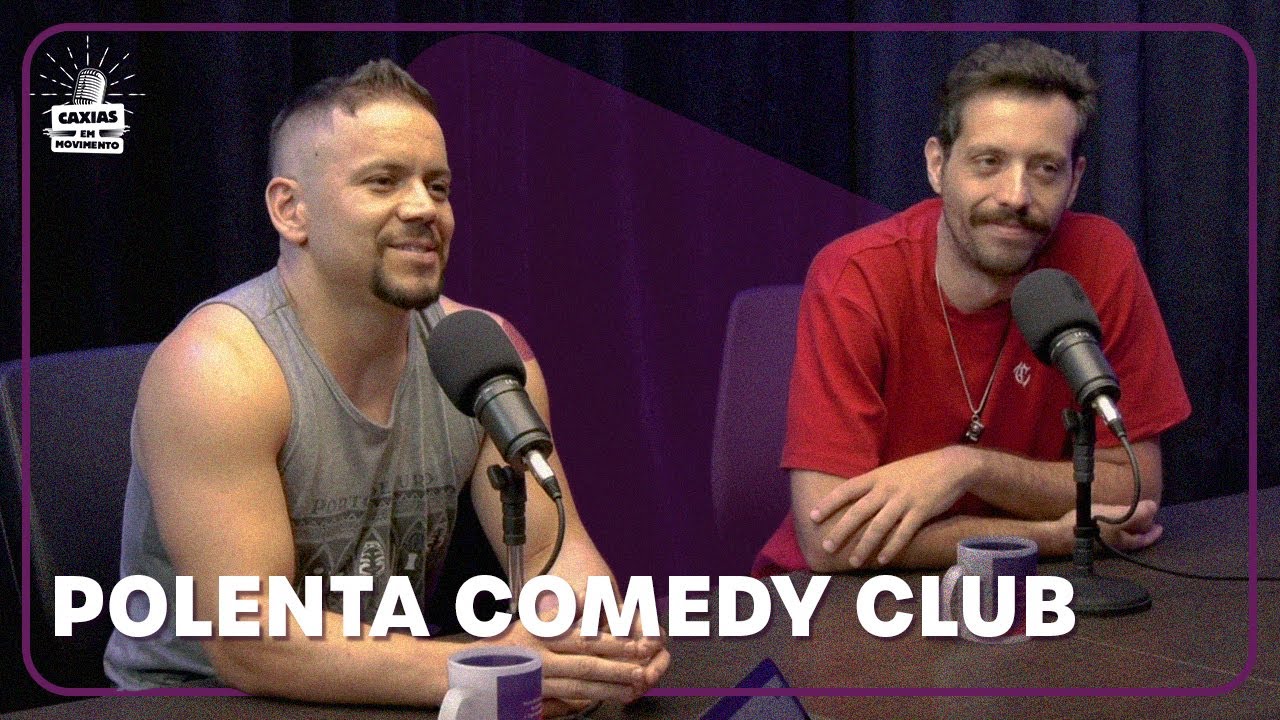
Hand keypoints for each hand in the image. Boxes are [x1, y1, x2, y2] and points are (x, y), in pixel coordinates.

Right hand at [497, 591, 669, 705]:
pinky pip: (566, 700)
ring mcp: (538, 679)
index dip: (613, 643)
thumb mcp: (535, 618)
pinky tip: (607, 698)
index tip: (638, 644)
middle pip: (585, 664)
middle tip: (644, 668)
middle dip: (617, 667)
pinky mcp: (535, 697)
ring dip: (609, 687)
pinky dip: (589, 699)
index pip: (585, 639)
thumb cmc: (509, 641)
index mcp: (545, 634)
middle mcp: (542, 656)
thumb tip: (593, 594)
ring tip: (633, 686)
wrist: (471, 667)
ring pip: (579, 686)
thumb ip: (566, 608)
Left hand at [808, 446, 979, 567]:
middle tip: (827, 547)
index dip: (829, 503)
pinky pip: (903, 533)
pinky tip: (882, 560)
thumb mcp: (890, 471)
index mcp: (876, 476)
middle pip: (858, 512)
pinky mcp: (921, 511)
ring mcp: (904, 500)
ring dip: (865, 546)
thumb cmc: (917, 470)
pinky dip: (892, 548)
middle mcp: (886, 488)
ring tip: (854, 561)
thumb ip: (872, 485)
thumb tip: (851, 501)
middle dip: (841, 531)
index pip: (846, 490)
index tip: (812, 517)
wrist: (951, 465)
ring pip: (879, 527)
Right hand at [1055, 499, 1162, 551]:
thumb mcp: (1116, 516)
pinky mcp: (1092, 536)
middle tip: (1148, 520)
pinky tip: (1111, 519)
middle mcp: (1116, 544)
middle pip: (1133, 538)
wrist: (1061, 534)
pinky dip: (1117, 525)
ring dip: (1129, 527)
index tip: (1160, 527)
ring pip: (1122, 535)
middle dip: (1141, 530)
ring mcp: (1103, 541)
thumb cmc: (1091, 524)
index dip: (1153, 533)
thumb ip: (1137, 513)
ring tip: (1132, 517)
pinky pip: (1111, 531)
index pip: (1144, 539)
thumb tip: (1155, 506)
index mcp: (1124, 541)